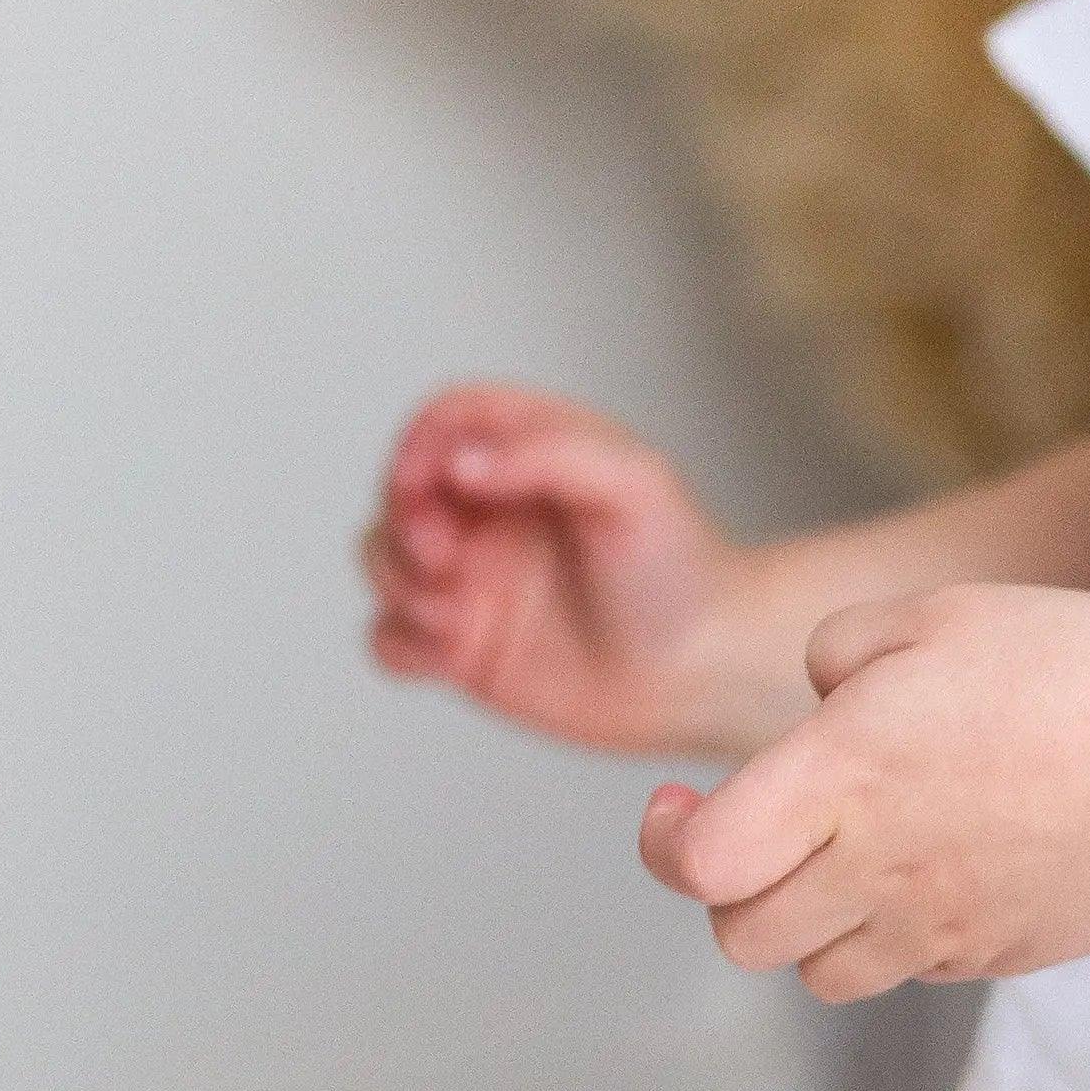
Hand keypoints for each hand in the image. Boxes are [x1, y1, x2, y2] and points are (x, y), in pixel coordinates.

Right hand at [362, 382, 747, 757]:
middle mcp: (497, 512)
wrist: (707, 671)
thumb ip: (547, 454)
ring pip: (382, 559)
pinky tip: (452, 652)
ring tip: (458, 614)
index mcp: (534, 456)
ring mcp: (478, 578)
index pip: (447, 419)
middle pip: (401, 490)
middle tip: (446, 556)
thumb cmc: (684, 571)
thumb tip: (459, 460)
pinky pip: (391, 635)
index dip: (420, 444)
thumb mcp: (633, 485)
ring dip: (399, 582)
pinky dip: (400, 640)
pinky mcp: (468, 644)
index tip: (427, 483)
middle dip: (404, 521)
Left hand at [636, 583, 1089, 1000]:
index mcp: (843, 777)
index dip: (664, 842)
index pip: (699, 862)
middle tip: (760, 835)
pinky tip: (935, 869)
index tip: (675, 805)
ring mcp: (935, 925)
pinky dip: (892, 936)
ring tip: (847, 859)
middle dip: (732, 890)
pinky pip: (907, 969)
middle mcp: (875, 867)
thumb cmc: (1077, 676)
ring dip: (808, 925)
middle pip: (742, 936)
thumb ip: (843, 647)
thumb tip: (819, 696)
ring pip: (817, 972)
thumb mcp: (942, 611)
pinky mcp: (992, 952)